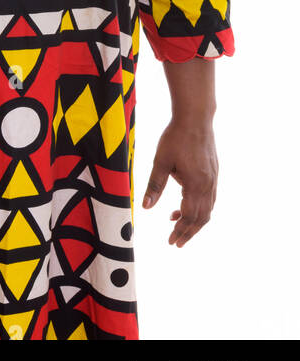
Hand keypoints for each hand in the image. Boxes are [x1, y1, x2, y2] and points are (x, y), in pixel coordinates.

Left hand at [141, 118, 218, 246]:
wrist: (195, 117)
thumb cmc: (176, 137)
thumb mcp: (161, 161)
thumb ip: (155, 186)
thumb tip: (146, 208)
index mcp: (195, 185)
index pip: (189, 216)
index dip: (180, 231)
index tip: (171, 241)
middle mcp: (208, 185)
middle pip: (202, 218)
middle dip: (188, 232)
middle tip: (176, 242)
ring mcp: (213, 179)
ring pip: (208, 209)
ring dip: (194, 221)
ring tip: (177, 224)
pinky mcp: (213, 173)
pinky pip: (210, 198)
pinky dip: (200, 207)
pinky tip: (186, 204)